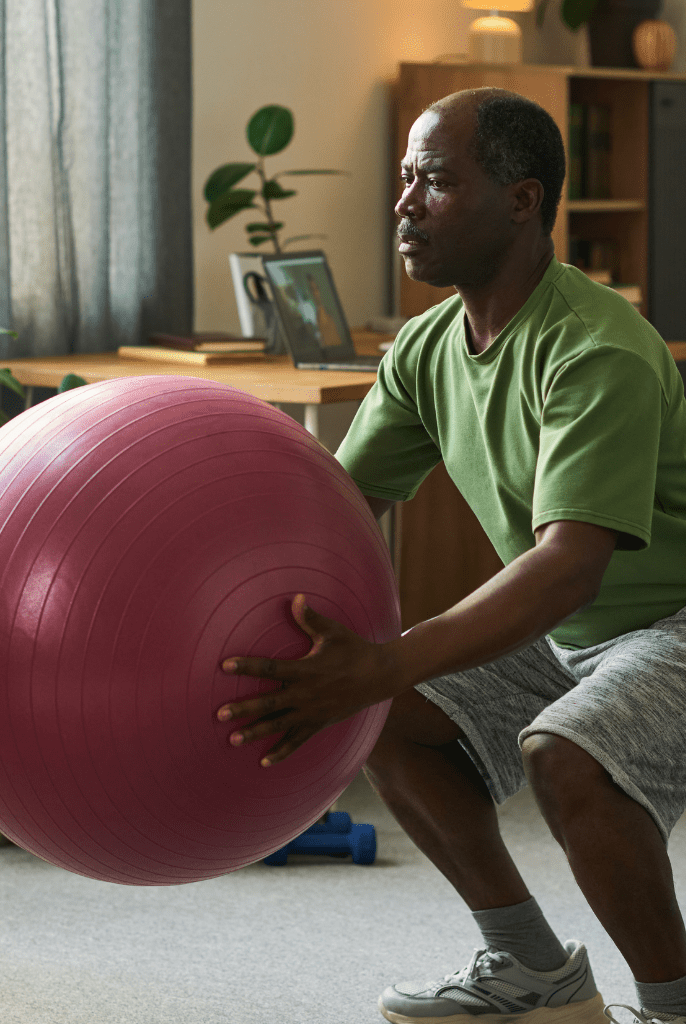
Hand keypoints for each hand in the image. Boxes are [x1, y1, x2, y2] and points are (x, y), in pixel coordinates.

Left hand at [216, 594, 401, 766]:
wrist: (380, 676)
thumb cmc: (354, 649)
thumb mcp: (333, 632)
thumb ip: (310, 618)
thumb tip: (296, 597)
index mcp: (306, 670)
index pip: (271, 668)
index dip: (247, 666)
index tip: (225, 665)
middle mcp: (306, 694)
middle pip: (269, 703)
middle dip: (244, 709)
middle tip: (220, 714)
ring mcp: (312, 712)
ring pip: (278, 725)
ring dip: (255, 732)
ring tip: (232, 739)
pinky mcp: (319, 724)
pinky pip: (297, 741)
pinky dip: (281, 752)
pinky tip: (264, 762)